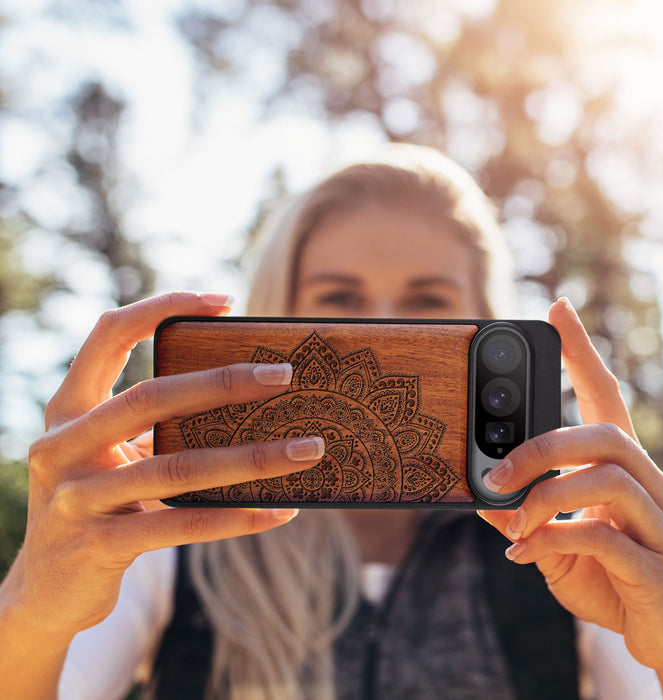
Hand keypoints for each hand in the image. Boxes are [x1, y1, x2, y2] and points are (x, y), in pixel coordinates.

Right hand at [3, 292, 324, 640]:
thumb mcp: (112, 455)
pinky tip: (280, 511)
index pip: (108, 334)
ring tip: (308, 450)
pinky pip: (182, 525)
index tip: (224, 301)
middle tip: (284, 374)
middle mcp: (62, 446)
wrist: (45, 591)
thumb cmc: (98, 504)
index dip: (162, 307)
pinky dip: (236, 517)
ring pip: (177, 467)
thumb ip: (155, 427)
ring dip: (253, 458)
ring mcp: (76, 498)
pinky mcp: (98, 546)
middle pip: (151, 397)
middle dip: (223, 382)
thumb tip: (248, 398)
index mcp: (68, 410)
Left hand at [478, 298, 662, 691]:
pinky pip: (604, 538)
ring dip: (545, 497)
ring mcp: (659, 524)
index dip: (582, 352)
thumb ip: (523, 515)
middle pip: (604, 434)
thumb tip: (480, 496)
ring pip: (607, 479)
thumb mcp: (554, 540)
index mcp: (622, 468)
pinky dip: (554, 540)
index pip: (605, 395)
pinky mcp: (657, 567)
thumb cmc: (609, 577)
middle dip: (541, 447)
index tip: (558, 309)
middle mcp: (650, 484)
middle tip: (495, 472)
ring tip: (512, 522)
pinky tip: (525, 554)